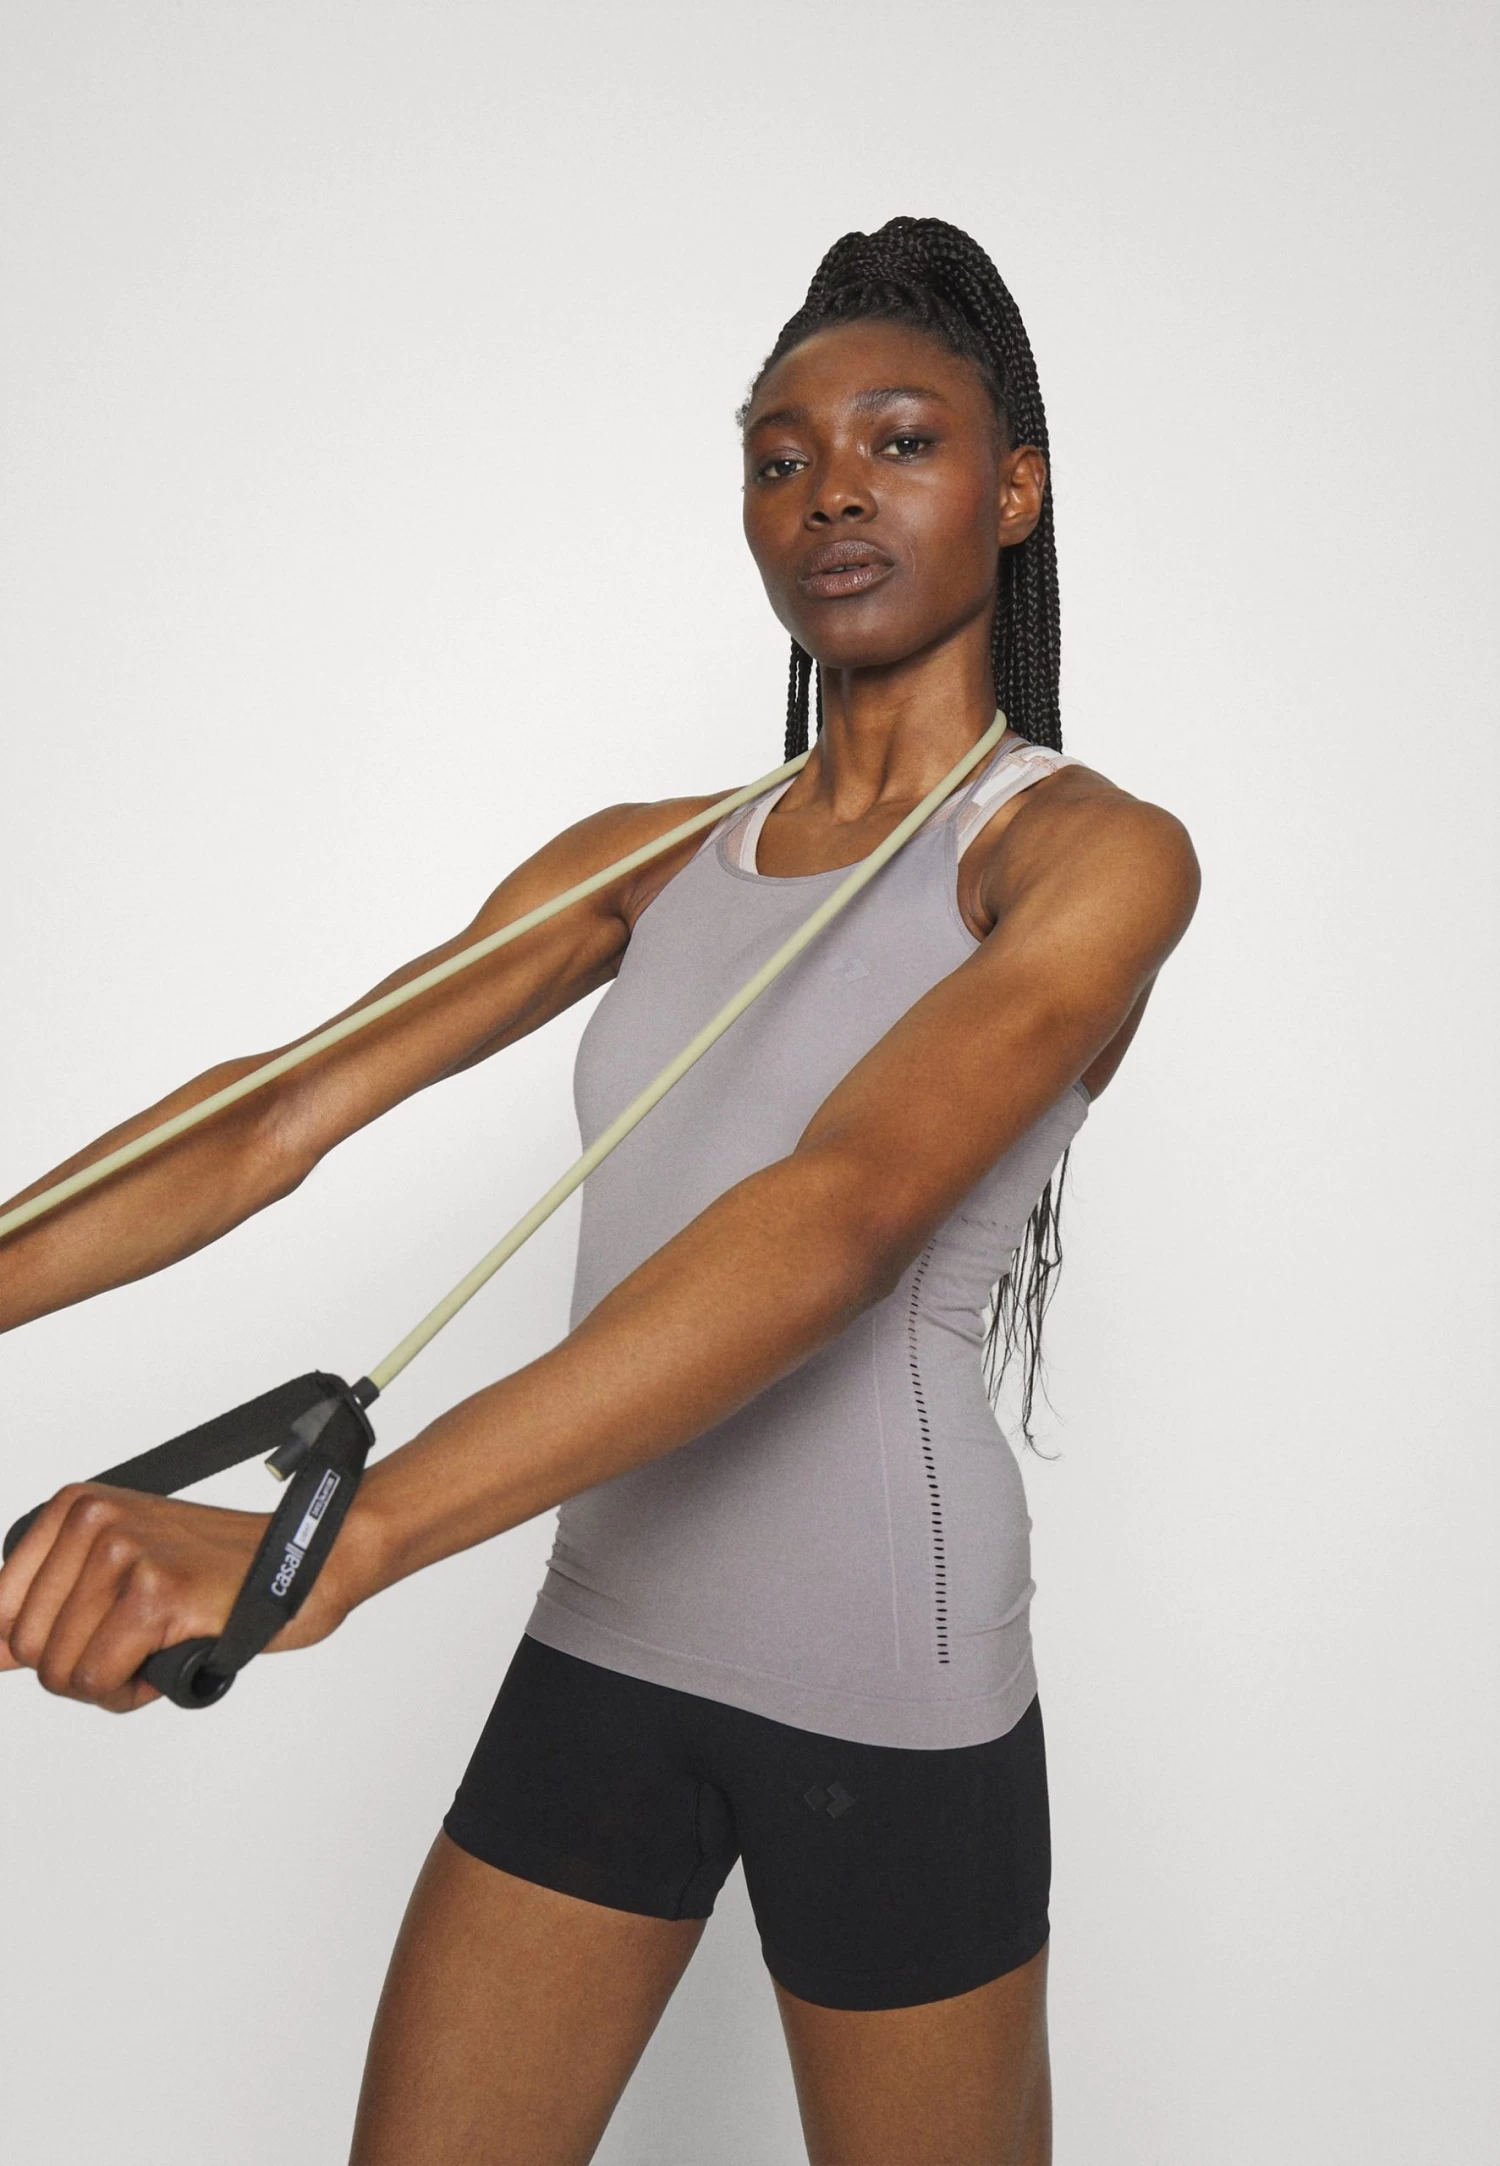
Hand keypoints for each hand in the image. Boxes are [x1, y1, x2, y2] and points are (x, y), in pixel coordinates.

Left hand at [0, 1482, 349, 1711]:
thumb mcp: (117, 1571)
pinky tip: (166, 1661)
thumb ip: (46, 1610)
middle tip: (134, 1647)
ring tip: (153, 1651)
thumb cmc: (217, 1571)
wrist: (308, 1558)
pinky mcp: (154, 1593)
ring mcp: (122, 1553)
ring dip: (107, 1683)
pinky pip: (99, 1681)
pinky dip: (130, 1692)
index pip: (0, 1612)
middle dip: (78, 1668)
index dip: (42, 1649)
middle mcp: (92, 1520)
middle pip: (27, 1647)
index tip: (93, 1640)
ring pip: (59, 1671)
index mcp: (75, 1507)